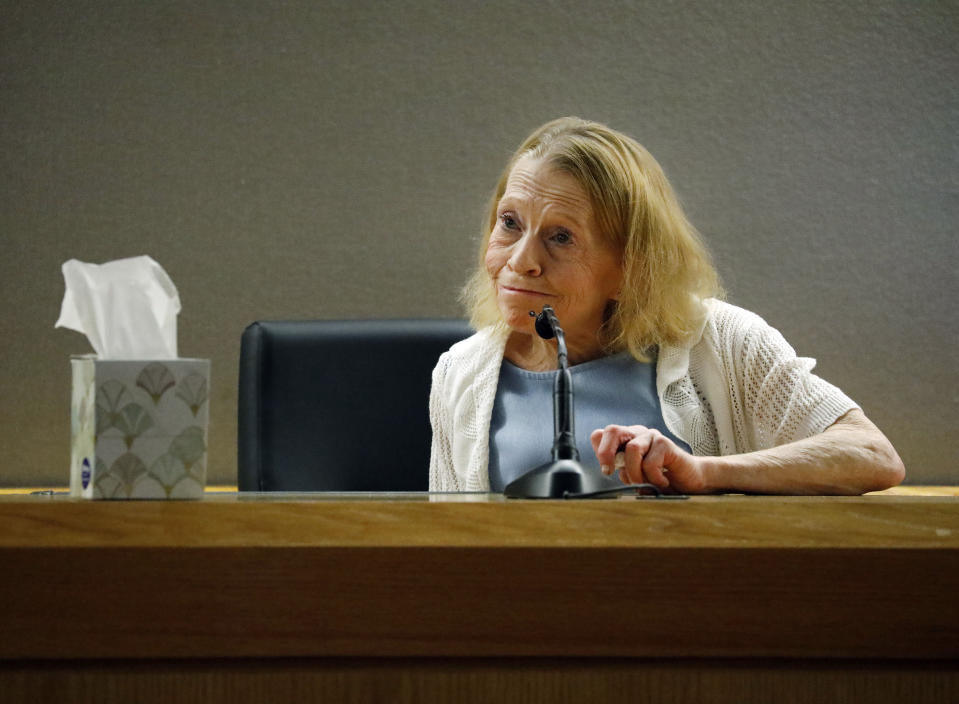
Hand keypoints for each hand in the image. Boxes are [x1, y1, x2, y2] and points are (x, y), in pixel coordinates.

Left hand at [590, 424, 707, 493]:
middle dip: (606, 452)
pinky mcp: (665, 444)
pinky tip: (663, 482)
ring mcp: (652, 436)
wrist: (690, 480)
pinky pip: (650, 463)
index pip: (602, 434)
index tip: (607, 470)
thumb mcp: (635, 475)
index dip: (600, 450)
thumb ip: (622, 469)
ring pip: (631, 449)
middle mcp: (638, 434)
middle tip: (609, 472)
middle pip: (612, 430)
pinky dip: (654, 479)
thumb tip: (607, 469)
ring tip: (646, 484)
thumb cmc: (661, 478)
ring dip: (635, 473)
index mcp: (626, 439)